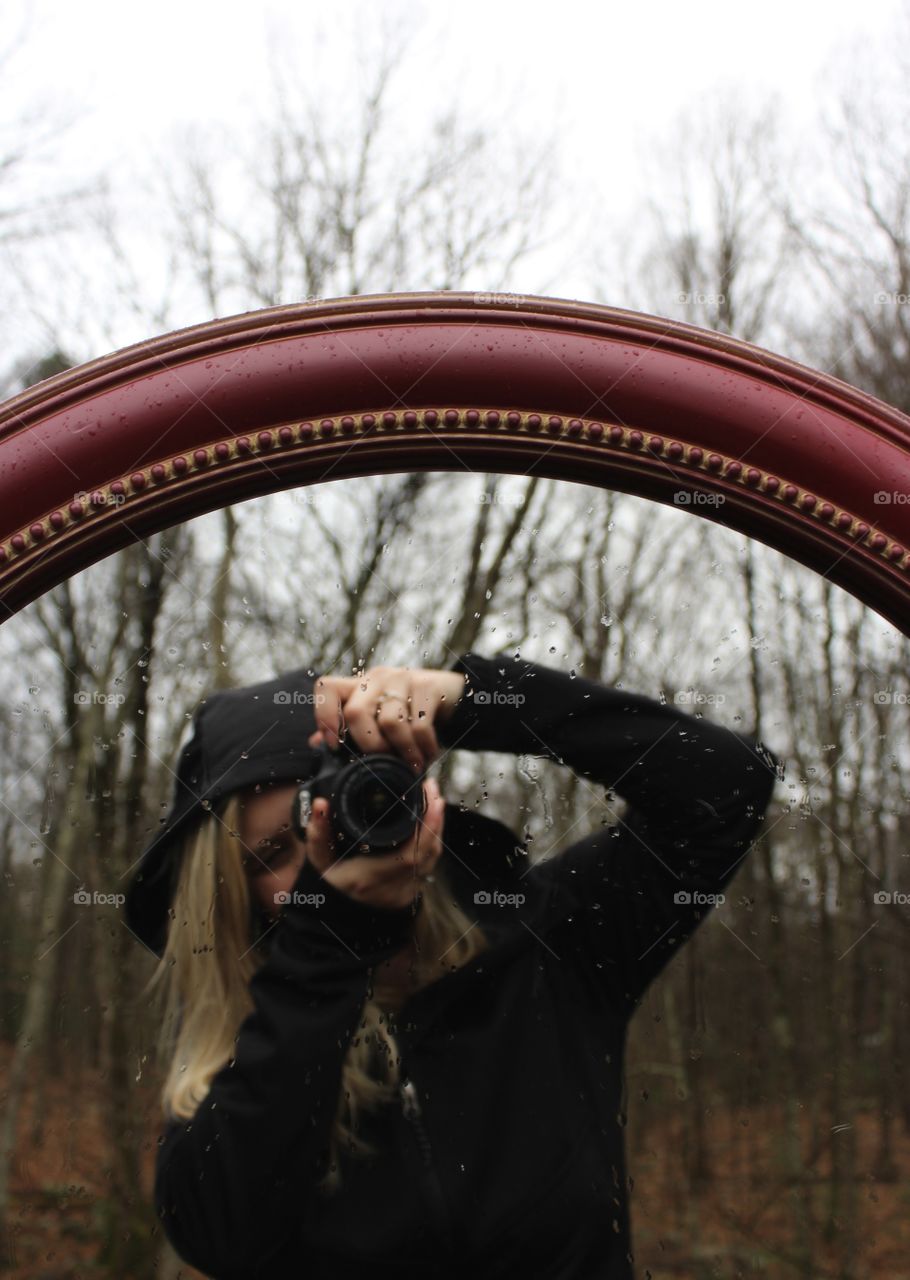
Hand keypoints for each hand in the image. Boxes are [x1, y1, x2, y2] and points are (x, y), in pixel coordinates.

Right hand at [302, 776, 445, 909]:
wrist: (338, 918)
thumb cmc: (329, 889)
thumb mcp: (319, 863)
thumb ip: (317, 835)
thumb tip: (320, 804)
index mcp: (370, 879)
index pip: (411, 853)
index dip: (428, 825)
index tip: (430, 797)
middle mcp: (392, 888)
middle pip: (429, 851)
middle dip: (435, 818)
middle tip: (432, 790)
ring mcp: (405, 892)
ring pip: (432, 858)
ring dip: (436, 829)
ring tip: (433, 801)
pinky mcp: (411, 893)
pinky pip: (428, 865)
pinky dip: (431, 843)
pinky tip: (429, 825)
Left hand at [307, 664, 466, 772]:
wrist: (452, 695)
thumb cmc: (408, 713)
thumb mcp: (378, 718)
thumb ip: (350, 730)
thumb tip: (317, 744)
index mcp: (358, 687)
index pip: (326, 688)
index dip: (323, 716)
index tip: (333, 745)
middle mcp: (376, 679)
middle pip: (356, 713)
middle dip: (369, 747)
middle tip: (384, 764)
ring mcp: (402, 679)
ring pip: (390, 722)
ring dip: (403, 752)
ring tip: (412, 766)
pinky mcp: (427, 686)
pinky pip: (420, 725)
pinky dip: (424, 749)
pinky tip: (428, 756)